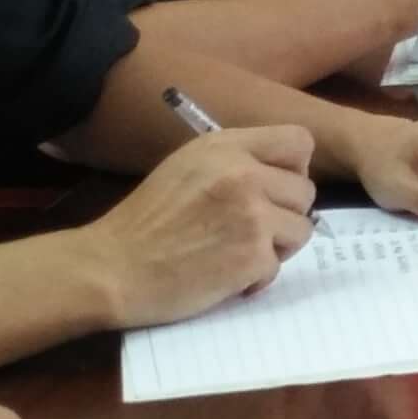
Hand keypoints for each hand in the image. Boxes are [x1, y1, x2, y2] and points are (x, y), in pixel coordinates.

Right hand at [79, 126, 316, 325]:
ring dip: (276, 246)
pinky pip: (280, 265)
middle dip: (284, 214)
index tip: (274, 189)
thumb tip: (284, 176)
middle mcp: (243, 173)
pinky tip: (226, 275)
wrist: (112, 268)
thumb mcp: (187, 168)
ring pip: (302, 229)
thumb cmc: (145, 222)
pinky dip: (258, 277)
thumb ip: (234, 163)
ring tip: (237, 252)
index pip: (299, 142)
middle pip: (305, 190)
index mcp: (225, 146)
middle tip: (250, 231)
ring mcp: (252, 214)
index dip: (294, 168)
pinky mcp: (253, 254)